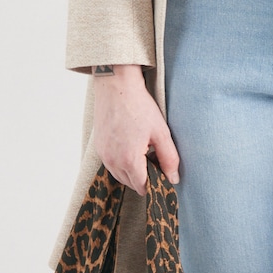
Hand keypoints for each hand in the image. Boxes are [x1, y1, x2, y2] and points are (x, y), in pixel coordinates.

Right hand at [91, 65, 179, 194]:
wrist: (116, 85)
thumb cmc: (139, 106)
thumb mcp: (161, 133)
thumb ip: (169, 159)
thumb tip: (173, 179)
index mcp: (129, 160)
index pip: (143, 188)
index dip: (156, 183)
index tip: (163, 172)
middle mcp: (113, 161)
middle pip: (132, 185)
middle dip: (145, 177)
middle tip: (155, 158)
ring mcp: (103, 155)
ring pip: (121, 177)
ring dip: (134, 171)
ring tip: (143, 151)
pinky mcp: (99, 148)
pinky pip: (113, 166)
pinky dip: (123, 163)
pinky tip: (131, 146)